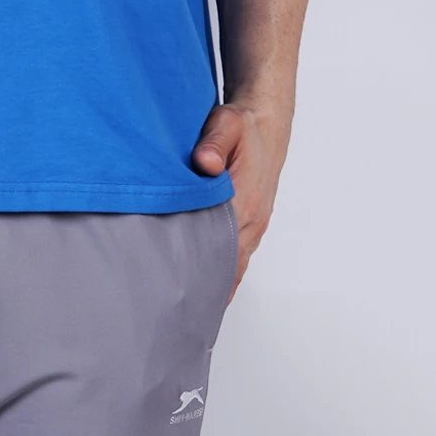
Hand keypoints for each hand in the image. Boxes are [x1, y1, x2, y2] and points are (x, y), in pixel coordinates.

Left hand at [190, 90, 291, 295]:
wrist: (267, 126)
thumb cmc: (243, 127)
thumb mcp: (227, 123)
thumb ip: (214, 142)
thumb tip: (203, 163)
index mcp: (245, 199)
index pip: (218, 242)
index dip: (195, 264)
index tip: (173, 284)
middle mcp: (252, 220)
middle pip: (225, 263)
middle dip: (200, 285)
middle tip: (169, 307)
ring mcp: (254, 227)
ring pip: (233, 267)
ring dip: (213, 286)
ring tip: (185, 312)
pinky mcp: (251, 227)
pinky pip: (238, 261)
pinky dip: (225, 279)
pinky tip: (208, 297)